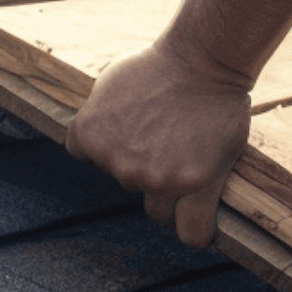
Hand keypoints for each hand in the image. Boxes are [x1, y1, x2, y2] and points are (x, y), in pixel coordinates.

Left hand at [67, 38, 251, 247]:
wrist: (203, 60)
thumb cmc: (157, 66)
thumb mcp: (106, 86)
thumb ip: (96, 119)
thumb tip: (92, 143)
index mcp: (89, 136)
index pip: (90, 159)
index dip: (114, 146)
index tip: (135, 131)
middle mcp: (117, 164)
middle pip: (129, 185)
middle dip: (147, 169)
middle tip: (170, 139)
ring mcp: (155, 178)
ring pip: (158, 211)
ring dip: (170, 195)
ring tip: (190, 161)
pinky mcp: (194, 184)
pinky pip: (191, 230)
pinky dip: (196, 232)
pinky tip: (200, 225)